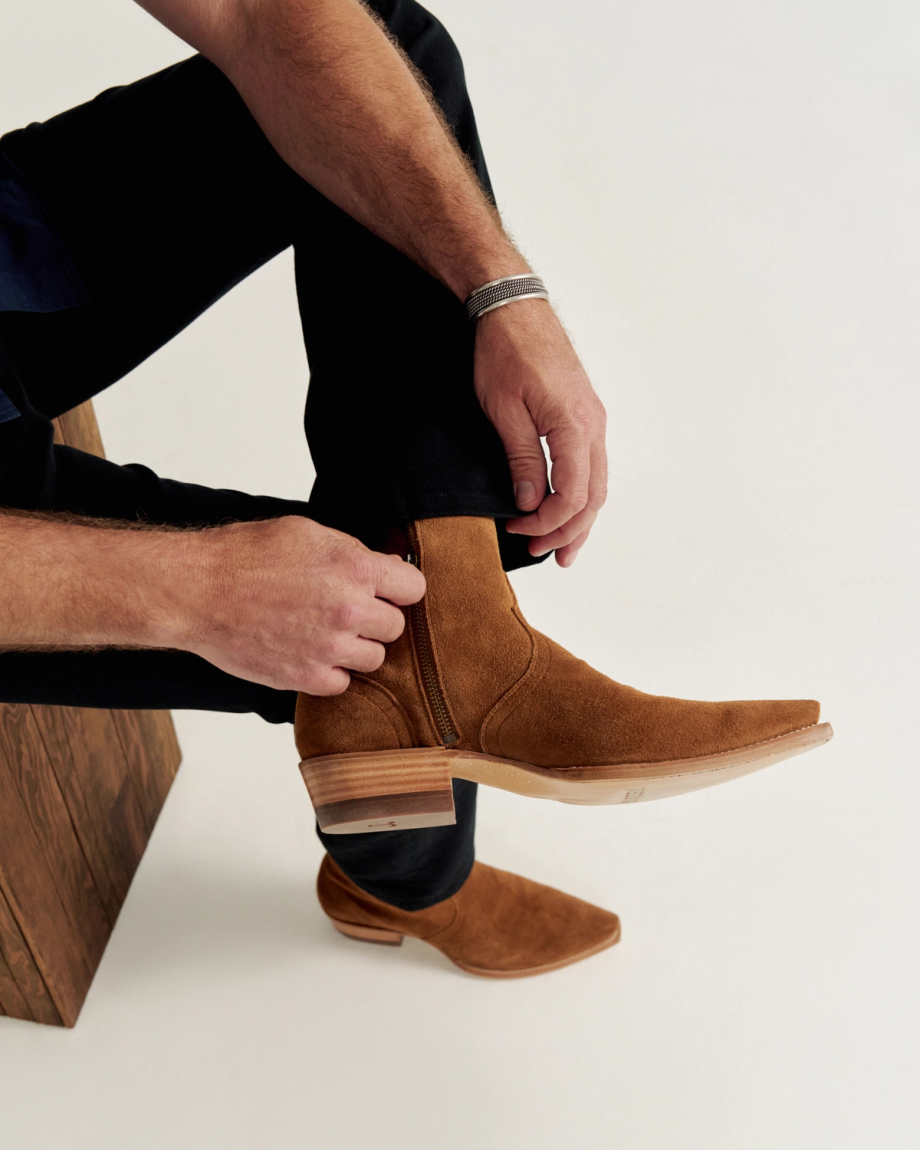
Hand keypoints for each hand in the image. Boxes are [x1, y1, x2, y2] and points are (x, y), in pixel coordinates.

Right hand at [179, 516, 424, 694]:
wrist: (196, 591)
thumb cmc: (244, 556)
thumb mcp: (307, 533)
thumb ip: (353, 552)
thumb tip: (385, 567)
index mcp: (354, 568)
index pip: (414, 588)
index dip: (399, 589)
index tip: (386, 591)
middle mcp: (349, 610)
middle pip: (396, 627)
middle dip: (376, 618)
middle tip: (347, 611)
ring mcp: (329, 647)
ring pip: (375, 658)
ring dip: (357, 647)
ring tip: (325, 632)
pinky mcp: (307, 677)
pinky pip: (343, 683)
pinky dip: (330, 672)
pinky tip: (309, 652)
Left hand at [473, 300, 607, 565]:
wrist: (513, 307)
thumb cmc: (505, 350)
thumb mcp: (502, 409)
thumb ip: (521, 458)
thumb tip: (529, 500)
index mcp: (573, 424)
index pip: (573, 494)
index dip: (548, 521)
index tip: (518, 529)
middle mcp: (593, 424)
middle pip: (593, 496)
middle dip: (568, 531)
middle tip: (542, 552)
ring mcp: (593, 419)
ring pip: (597, 483)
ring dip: (580, 518)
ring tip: (561, 546)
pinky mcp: (585, 414)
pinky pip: (591, 465)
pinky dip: (582, 493)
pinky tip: (566, 507)